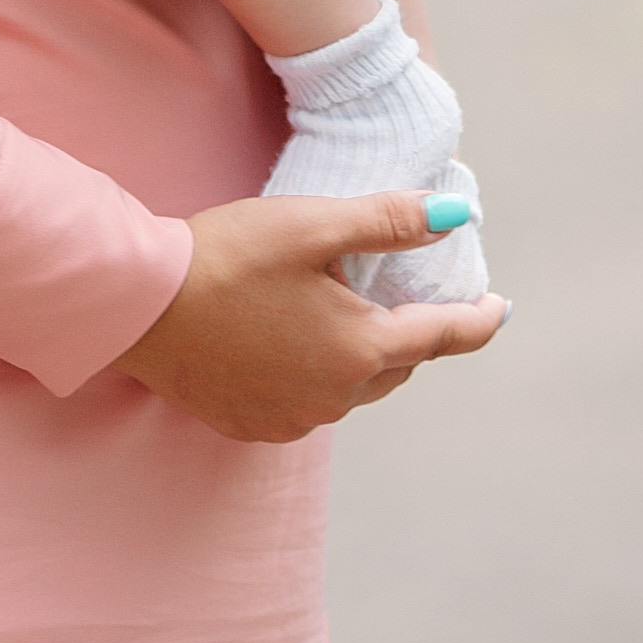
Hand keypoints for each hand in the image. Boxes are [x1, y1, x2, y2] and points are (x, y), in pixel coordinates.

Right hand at [114, 193, 508, 440]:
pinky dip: (313, 374)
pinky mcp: (252, 424)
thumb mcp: (313, 223)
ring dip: (359, 355)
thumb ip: (389, 221)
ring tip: (343, 314)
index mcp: (360, 350)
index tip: (501, 308)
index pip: (442, 337)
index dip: (477, 321)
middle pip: (397, 365)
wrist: (141, 305)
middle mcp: (335, 397)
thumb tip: (456, 217)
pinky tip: (288, 342)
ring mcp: (293, 418)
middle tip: (407, 297)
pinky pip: (306, 402)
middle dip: (411, 333)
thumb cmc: (229, 255)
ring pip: (351, 386)